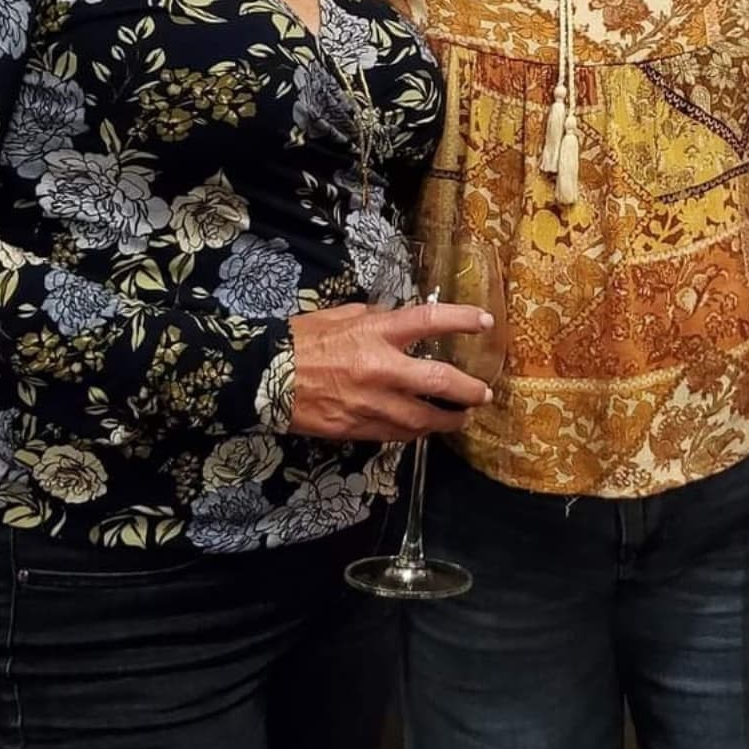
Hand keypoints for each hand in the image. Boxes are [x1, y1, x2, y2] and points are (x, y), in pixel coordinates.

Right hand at [288, 302, 494, 442]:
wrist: (264, 377)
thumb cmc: (301, 340)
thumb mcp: (341, 315)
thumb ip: (376, 317)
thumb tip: (398, 320)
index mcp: (375, 332)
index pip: (429, 320)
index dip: (461, 320)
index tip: (484, 322)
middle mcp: (380, 368)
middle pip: (439, 381)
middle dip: (468, 390)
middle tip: (483, 393)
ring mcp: (370, 403)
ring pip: (422, 419)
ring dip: (447, 420)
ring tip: (461, 417)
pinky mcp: (358, 428)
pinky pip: (396, 434)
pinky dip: (414, 432)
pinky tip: (423, 429)